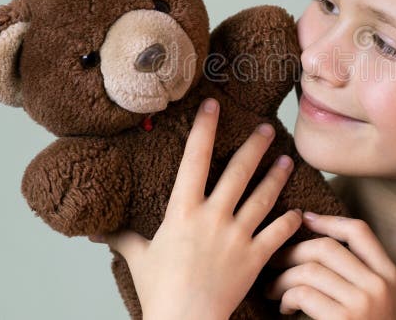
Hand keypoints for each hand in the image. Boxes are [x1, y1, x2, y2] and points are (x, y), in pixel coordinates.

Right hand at [88, 97, 303, 319]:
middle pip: (238, 171)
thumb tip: (97, 231)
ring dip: (277, 176)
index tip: (213, 105)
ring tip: (287, 160)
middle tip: (267, 127)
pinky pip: (278, 233)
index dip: (204, 128)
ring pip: (263, 197)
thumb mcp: (138, 258)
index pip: (194, 158)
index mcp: (183, 210)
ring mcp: (236, 236)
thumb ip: (123, 237)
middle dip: (254, 146)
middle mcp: (213, 217)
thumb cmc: (159, 292)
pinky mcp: (254, 257)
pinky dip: (290, 222)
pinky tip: (298, 212)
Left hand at [264, 213, 395, 318]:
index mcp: (390, 275)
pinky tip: (284, 310)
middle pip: (326, 247)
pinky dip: (286, 299)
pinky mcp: (344, 319)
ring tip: (273, 290)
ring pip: (309, 269)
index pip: (359, 231)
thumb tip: (315, 237)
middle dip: (292, 252)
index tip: (303, 218)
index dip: (328, 221)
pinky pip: (303, 294)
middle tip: (273, 264)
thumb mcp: (375, 300)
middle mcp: (379, 284)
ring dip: (282, 278)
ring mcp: (363, 302)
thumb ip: (356, 273)